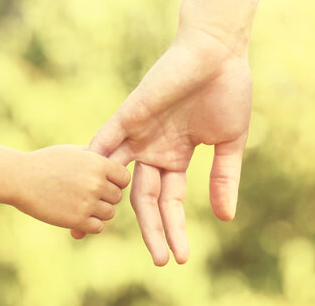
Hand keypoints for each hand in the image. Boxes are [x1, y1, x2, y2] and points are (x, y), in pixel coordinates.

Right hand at [14, 145, 130, 233]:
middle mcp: (96, 183)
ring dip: (98, 211)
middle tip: (88, 194)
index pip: (124, 178)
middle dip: (106, 196)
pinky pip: (98, 227)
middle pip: (117, 196)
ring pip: (109, 213)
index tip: (103, 182)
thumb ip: (96, 157)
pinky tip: (77, 216)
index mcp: (98, 163)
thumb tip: (115, 165)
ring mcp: (88, 203)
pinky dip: (90, 224)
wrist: (20, 178)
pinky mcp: (77, 221)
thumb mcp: (73, 152)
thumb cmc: (46, 162)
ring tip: (81, 204)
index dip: (115, 180)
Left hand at [76, 28, 251, 264]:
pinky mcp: (129, 115)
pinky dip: (94, 162)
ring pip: (119, 178)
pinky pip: (105, 141)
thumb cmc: (227, 92)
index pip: (169, 202)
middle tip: (159, 260)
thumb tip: (225, 218)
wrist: (217, 53)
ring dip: (108, 203)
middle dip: (151, 230)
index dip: (174, 229)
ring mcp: (139, 135)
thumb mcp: (229, 144)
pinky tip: (85, 186)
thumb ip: (225, 179)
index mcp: (176, 157)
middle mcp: (153, 150)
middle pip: (144, 199)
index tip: (181, 257)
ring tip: (89, 232)